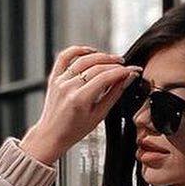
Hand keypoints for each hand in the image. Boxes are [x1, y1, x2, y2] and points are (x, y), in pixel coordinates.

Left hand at [20, 45, 141, 164]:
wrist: (52, 134)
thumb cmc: (74, 130)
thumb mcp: (98, 115)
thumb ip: (113, 95)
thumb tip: (127, 79)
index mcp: (79, 99)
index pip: (105, 77)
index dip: (122, 71)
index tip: (132, 70)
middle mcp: (68, 87)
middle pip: (96, 67)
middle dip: (114, 64)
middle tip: (125, 66)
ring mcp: (60, 81)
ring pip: (83, 59)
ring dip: (101, 56)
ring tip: (112, 59)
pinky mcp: (54, 77)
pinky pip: (65, 56)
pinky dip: (78, 50)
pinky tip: (90, 51)